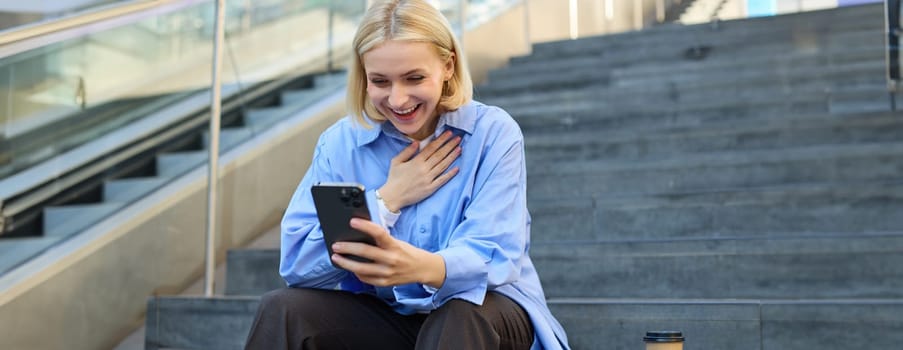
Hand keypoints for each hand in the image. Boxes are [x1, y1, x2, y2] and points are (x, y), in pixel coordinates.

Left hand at [331, 218, 445, 287]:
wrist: (422, 269)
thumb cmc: (406, 252)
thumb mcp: (397, 242)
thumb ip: (381, 240)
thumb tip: (359, 235)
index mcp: (395, 245)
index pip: (379, 233)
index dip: (365, 226)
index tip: (352, 221)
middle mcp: (391, 259)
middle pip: (365, 252)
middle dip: (347, 248)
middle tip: (336, 245)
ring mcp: (387, 273)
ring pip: (361, 269)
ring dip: (346, 263)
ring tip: (336, 257)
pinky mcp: (385, 283)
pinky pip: (366, 278)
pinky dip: (356, 273)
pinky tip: (350, 268)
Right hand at [378, 131, 461, 211]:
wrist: (393, 196)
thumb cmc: (394, 178)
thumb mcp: (396, 161)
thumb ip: (407, 151)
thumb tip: (417, 142)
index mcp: (416, 161)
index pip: (431, 148)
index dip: (441, 140)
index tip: (448, 133)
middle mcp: (424, 169)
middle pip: (439, 155)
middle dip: (450, 145)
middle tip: (458, 138)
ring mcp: (428, 179)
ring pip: (443, 166)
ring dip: (452, 157)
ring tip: (459, 148)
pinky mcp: (431, 188)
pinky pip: (442, 180)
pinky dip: (450, 174)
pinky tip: (457, 168)